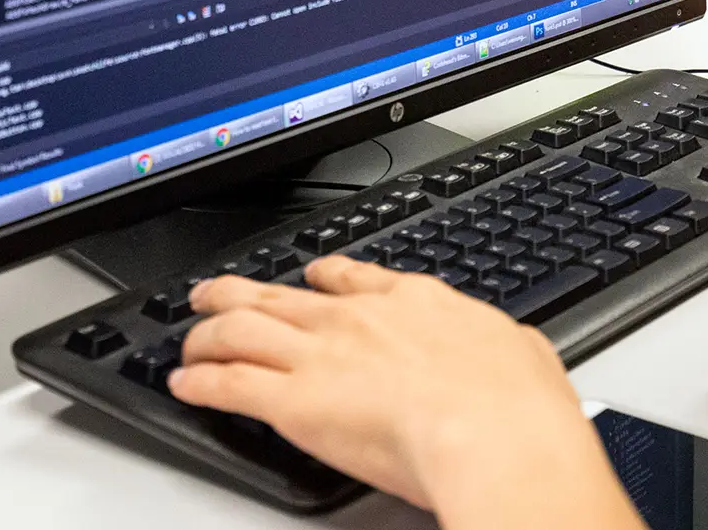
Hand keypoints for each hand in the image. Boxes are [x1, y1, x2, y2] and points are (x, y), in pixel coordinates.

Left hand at [170, 261, 638, 527]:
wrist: (492, 432)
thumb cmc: (515, 402)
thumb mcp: (522, 351)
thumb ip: (502, 346)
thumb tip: (517, 351)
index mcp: (414, 302)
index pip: (354, 278)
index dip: (323, 276)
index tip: (310, 276)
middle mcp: (359, 318)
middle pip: (283, 295)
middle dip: (243, 291)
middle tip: (217, 291)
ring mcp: (323, 355)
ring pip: (243, 328)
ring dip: (209, 330)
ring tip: (190, 335)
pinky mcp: (294, 402)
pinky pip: (230, 382)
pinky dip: (200, 381)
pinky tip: (185, 383)